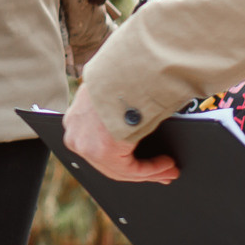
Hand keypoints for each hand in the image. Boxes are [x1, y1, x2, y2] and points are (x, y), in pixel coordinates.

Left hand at [59, 83, 179, 183]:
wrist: (121, 74)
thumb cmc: (120, 79)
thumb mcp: (111, 95)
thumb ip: (114, 115)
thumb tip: (130, 127)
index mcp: (74, 121)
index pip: (98, 148)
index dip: (125, 156)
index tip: (144, 158)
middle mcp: (75, 137)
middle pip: (110, 162)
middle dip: (141, 168)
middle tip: (164, 170)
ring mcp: (86, 147)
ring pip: (121, 168)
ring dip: (151, 170)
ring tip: (170, 169)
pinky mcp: (102, 153)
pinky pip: (131, 168)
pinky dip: (152, 168)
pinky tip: (168, 164)